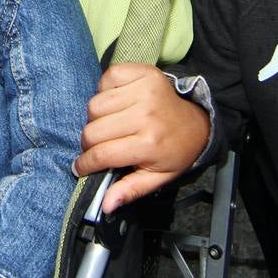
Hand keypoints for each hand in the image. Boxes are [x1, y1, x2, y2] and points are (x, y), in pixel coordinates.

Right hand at [74, 63, 209, 213]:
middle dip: (89, 143)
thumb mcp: (157, 177)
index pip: (101, 154)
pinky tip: (116, 102)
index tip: (81, 167)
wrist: (197, 123)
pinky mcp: (144, 72)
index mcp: (149, 144)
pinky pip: (107, 78)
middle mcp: (146, 114)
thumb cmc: (173, 151)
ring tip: (110, 123)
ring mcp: (145, 90)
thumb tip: (105, 205)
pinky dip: (105, 90)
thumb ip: (130, 190)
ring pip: (95, 104)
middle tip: (99, 146)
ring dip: (97, 117)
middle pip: (92, 130)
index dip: (85, 164)